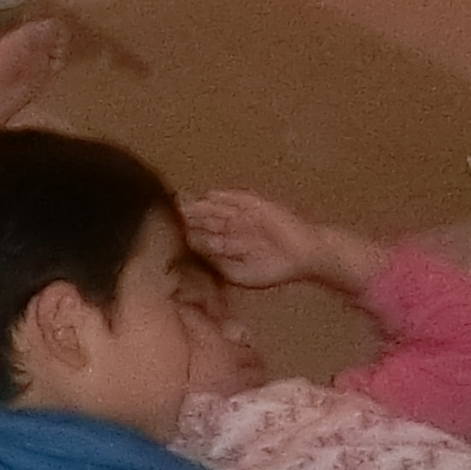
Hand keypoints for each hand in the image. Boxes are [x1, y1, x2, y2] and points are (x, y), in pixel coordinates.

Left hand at [179, 187, 377, 295]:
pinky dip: (224, 196)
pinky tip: (210, 195)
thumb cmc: (272, 270)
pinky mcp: (257, 206)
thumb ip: (217, 264)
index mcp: (221, 245)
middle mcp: (228, 228)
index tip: (166, 232)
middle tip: (169, 212)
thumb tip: (195, 254)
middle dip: (187, 216)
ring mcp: (242, 216)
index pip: (197, 237)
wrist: (303, 258)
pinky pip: (238, 198)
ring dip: (200, 205)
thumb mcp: (238, 274)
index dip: (183, 234)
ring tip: (184, 201)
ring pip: (216, 208)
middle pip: (203, 220)